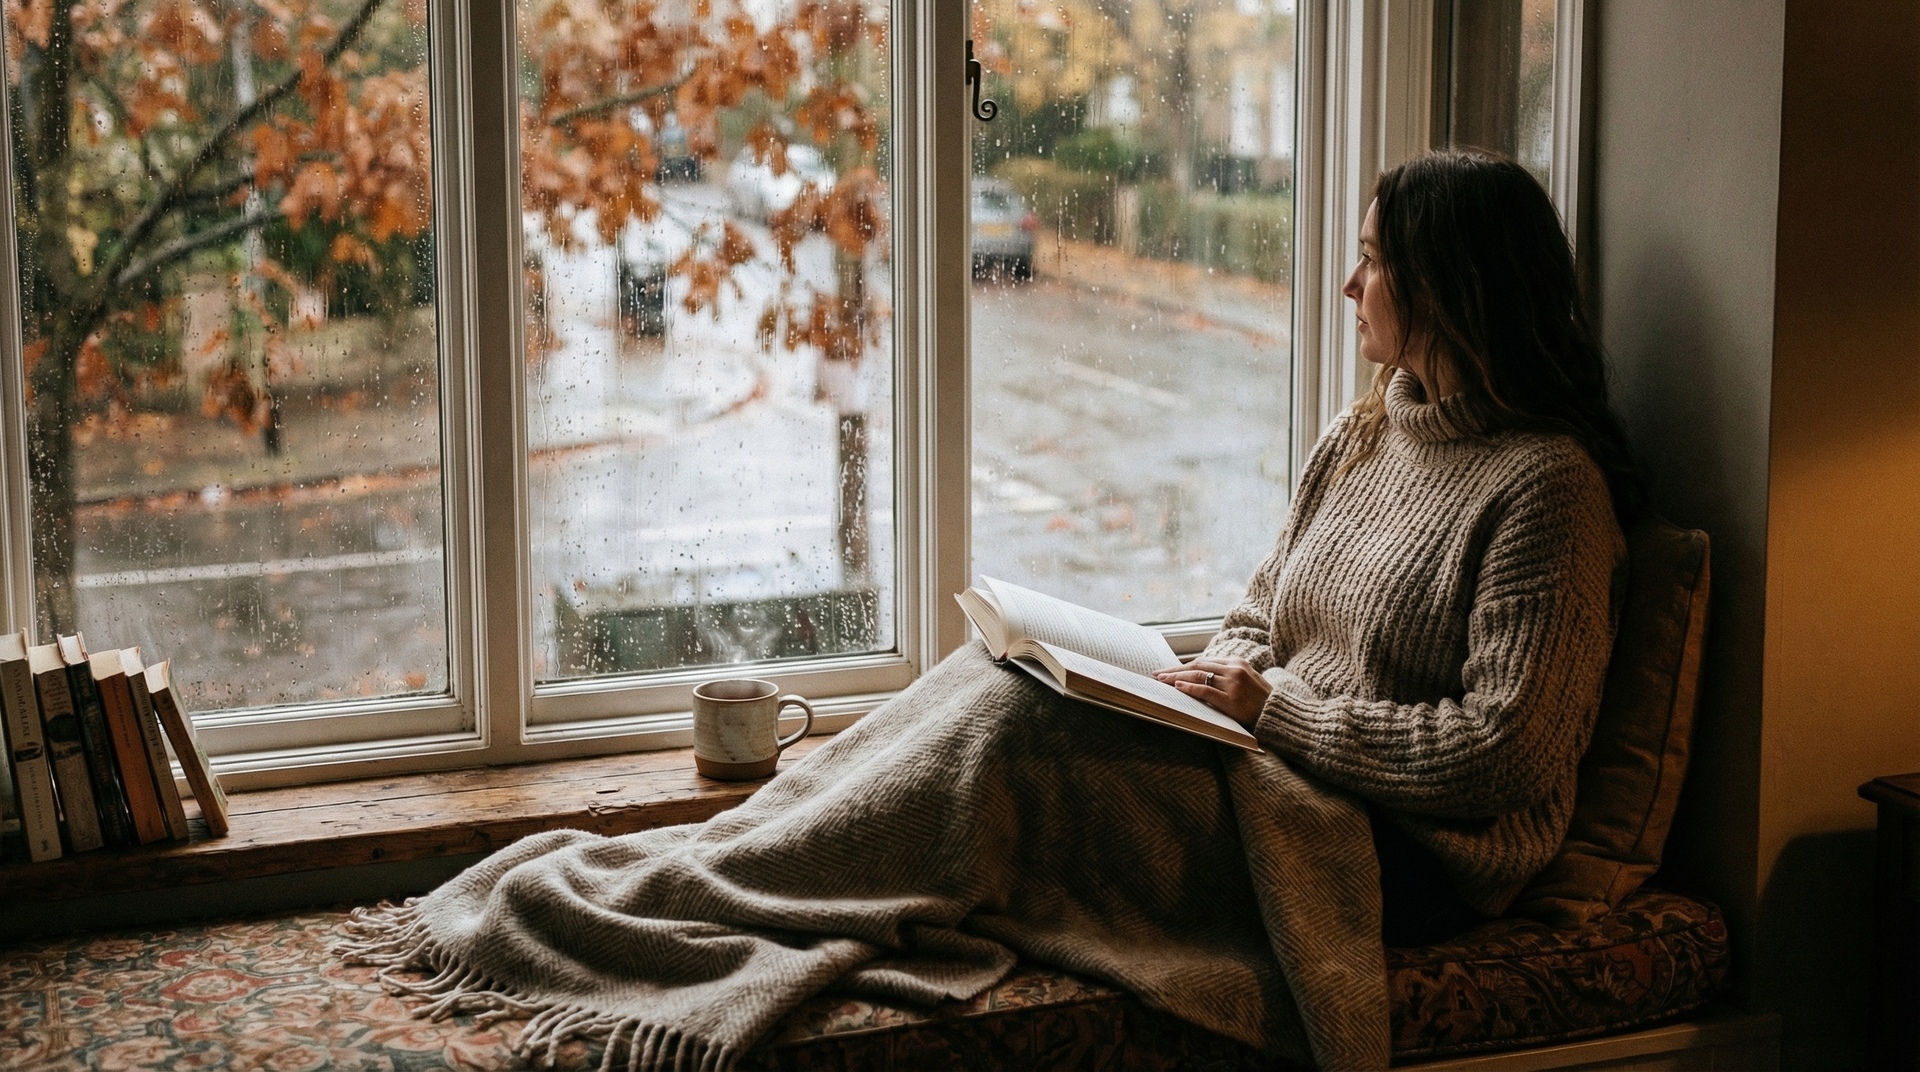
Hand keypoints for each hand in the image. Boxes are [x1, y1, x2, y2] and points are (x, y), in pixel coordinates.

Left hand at [1153, 657, 1270, 728]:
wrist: (1281, 715)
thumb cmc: (1262, 702)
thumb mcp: (1247, 682)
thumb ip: (1227, 677)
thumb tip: (1199, 678)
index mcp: (1237, 663)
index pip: (1204, 661)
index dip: (1184, 665)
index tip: (1168, 670)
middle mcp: (1234, 669)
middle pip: (1198, 665)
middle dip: (1175, 670)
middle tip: (1158, 674)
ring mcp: (1233, 684)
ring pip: (1199, 675)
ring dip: (1177, 677)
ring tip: (1162, 680)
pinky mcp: (1232, 699)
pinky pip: (1206, 690)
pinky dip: (1190, 688)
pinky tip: (1177, 687)